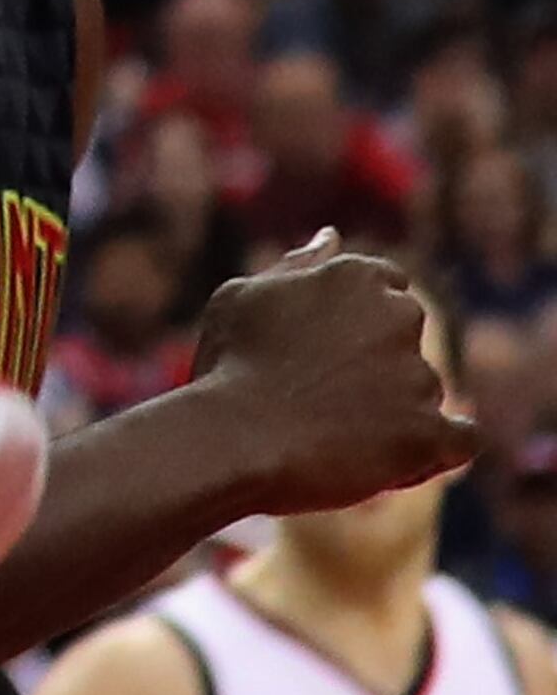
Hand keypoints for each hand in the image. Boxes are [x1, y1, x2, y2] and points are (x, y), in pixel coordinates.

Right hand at [191, 245, 472, 513]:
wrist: (237, 437)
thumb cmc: (230, 363)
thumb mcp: (247, 295)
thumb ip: (299, 266)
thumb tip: (332, 238)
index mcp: (357, 275)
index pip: (389, 286)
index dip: (362, 319)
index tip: (333, 350)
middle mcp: (399, 316)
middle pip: (408, 336)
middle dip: (382, 359)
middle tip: (330, 394)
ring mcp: (418, 375)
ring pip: (424, 390)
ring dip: (397, 409)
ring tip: (339, 437)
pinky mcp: (427, 434)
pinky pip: (463, 439)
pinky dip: (446, 447)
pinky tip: (413, 457)